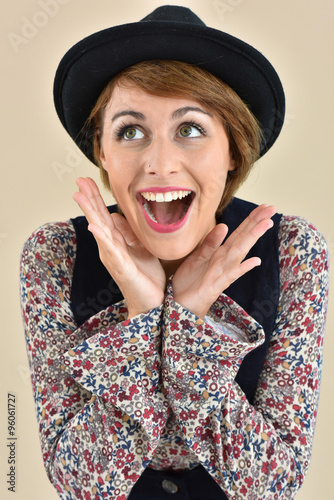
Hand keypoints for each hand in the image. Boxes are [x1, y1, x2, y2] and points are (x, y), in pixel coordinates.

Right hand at [73, 177, 165, 318]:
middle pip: (98, 217)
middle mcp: (110, 247)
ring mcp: (113, 256)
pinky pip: (110, 250)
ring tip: (79, 196)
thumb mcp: (140, 248)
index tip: (86, 180)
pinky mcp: (121, 267)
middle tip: (78, 179)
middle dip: (89, 198)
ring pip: (99, 230)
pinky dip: (101, 238)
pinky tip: (94, 226)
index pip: (104, 215)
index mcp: (116, 241)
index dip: (95, 197)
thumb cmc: (146, 276)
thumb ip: (129, 233)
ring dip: (90, 212)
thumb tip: (118, 216)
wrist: (151, 301)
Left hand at [172, 204, 276, 318]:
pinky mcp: (217, 285)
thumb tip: (224, 226)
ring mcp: (223, 272)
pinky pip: (231, 275)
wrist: (180, 304)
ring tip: (267, 224)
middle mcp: (225, 261)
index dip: (251, 219)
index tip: (265, 206)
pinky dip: (243, 268)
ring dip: (253, 238)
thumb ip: (211, 243)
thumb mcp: (198, 257)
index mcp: (220, 253)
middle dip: (257, 223)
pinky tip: (255, 261)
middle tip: (272, 208)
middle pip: (243, 238)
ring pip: (240, 251)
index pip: (239, 232)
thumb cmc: (189, 282)